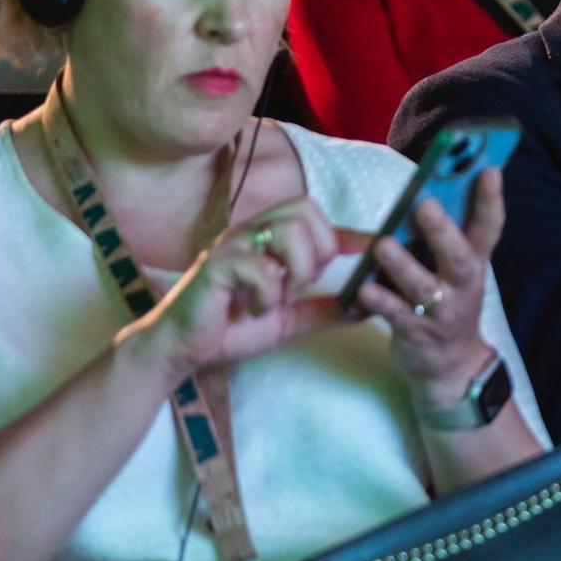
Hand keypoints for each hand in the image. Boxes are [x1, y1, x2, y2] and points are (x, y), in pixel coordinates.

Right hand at [121, 196, 353, 381]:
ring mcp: (232, 245)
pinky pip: (260, 267)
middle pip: (305, 209)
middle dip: (319, 247)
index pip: (316, 217)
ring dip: (297, 268)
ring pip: (288, 230)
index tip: (377, 248)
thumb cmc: (233, 328)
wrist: (183, 351)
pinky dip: (268, 293)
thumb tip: (367, 304)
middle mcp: (251, 232)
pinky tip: (255, 309)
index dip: (350, 232)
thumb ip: (326, 308)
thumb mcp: (290, 319)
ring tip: (282, 295)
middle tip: (305, 282)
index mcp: (268, 238)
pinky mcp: (216, 265)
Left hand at [354, 168, 507, 404]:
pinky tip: (363, 290)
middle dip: (443, 231)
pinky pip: (396, 316)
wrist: (451, 366)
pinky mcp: (416, 333)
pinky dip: (380, 303)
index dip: (491, 199)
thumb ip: (447, 238)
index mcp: (475, 262)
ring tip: (383, 245)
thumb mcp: (458, 271)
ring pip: (424, 287)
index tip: (489, 169)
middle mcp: (463, 285)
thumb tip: (424, 192)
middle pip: (459, 256)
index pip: (490, 227)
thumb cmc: (448, 302)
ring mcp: (442, 311)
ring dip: (404, 265)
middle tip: (426, 205)